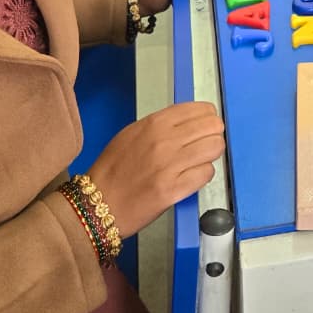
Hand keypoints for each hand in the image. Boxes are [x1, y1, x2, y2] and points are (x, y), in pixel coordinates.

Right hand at [87, 102, 224, 238]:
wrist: (97, 203)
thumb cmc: (114, 168)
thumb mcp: (133, 133)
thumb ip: (162, 124)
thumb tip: (191, 121)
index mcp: (155, 123)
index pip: (202, 110)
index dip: (208, 119)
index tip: (205, 127)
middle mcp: (165, 140)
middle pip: (214, 127)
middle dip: (213, 136)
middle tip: (203, 146)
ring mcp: (170, 165)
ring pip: (215, 148)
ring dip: (210, 155)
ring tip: (198, 162)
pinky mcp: (174, 189)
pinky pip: (206, 174)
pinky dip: (202, 175)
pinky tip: (190, 178)